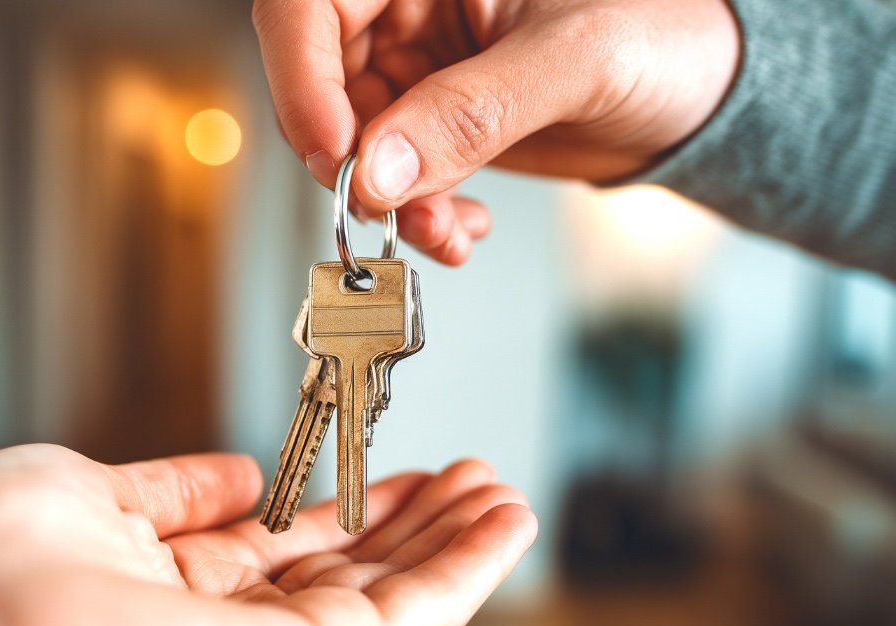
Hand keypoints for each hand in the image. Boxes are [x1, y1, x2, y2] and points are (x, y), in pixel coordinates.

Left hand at [0, 445, 535, 625]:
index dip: (350, 512)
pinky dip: (460, 576)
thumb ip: (168, 491)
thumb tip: (240, 476)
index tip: (398, 475)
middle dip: (418, 527)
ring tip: (506, 498)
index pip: (285, 555)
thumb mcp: (72, 494)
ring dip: (455, 547)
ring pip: (387, 603)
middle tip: (474, 479)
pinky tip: (499, 531)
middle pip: (347, 577)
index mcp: (167, 591)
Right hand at [253, 0, 740, 263]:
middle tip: (384, 208)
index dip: (302, 77)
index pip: (312, 6)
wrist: (699, 94)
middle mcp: (412, 10)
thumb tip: (380, 170)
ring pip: (357, 146)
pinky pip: (397, 180)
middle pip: (321, 83)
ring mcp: (422, 74)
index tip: (335, 151)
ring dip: (390, 204)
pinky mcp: (438, 127)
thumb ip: (474, 111)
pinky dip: (417, 217)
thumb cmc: (666, 35)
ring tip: (442, 229)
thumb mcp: (576, 59)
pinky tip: (459, 226)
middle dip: (349, 160)